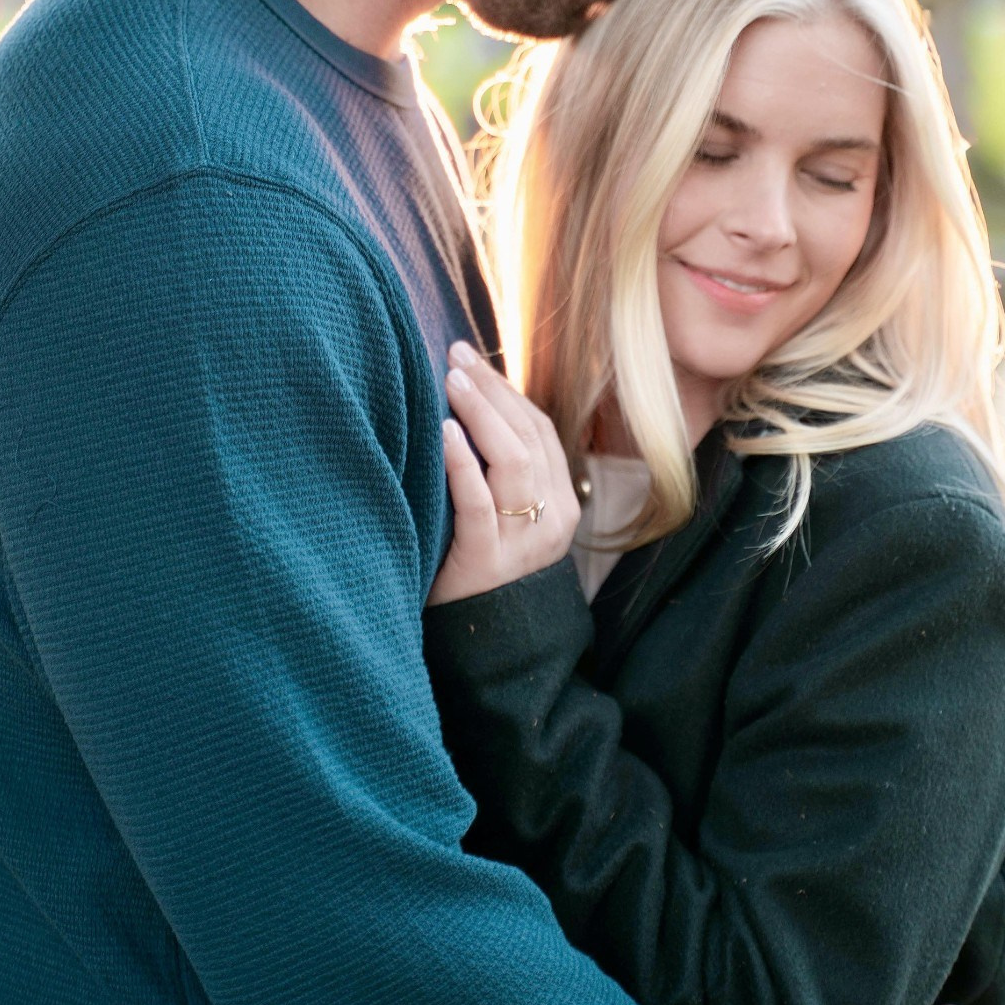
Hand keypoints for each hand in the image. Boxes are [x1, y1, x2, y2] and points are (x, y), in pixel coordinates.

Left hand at [427, 342, 581, 606]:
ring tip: (450, 381)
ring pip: (512, 461)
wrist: (485, 649)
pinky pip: (480, 503)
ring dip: (480, 414)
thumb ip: (499, 476)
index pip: (538, 430)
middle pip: (528, 437)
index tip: (471, 359)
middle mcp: (552, 519)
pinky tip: (444, 433)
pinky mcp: (489, 562)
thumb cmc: (480, 574)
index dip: (506, 390)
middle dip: (491, 390)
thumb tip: (465, 408)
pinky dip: (463, 463)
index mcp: (560, 503)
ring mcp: (525, 541)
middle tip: (455, 355)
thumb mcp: (503, 521)